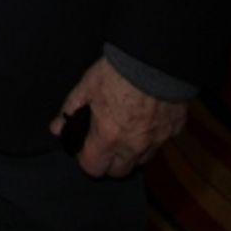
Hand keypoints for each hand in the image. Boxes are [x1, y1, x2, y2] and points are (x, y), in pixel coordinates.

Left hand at [50, 57, 186, 178]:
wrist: (153, 58)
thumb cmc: (116, 71)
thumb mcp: (86, 86)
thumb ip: (70, 110)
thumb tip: (57, 129)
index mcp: (108, 137)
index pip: (93, 168)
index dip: (85, 159)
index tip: (84, 147)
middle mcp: (134, 146)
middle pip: (119, 172)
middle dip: (108, 161)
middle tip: (103, 141)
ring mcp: (157, 141)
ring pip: (141, 161)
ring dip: (130, 153)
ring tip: (124, 130)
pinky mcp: (173, 131)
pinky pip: (159, 144)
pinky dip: (150, 138)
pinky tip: (145, 120)